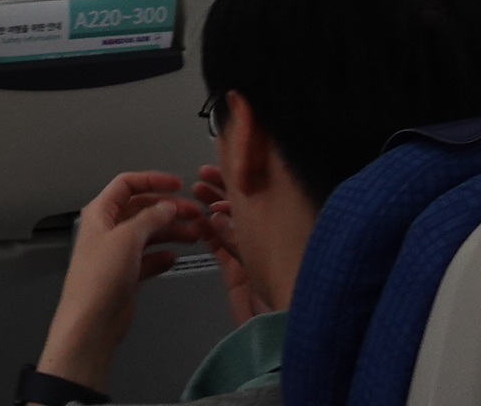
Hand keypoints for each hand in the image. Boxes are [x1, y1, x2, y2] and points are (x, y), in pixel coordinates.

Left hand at [34, 172, 210, 391]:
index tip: (177, 184)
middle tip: (193, 213)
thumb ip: (150, 217)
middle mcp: (107, 229)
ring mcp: (116, 252)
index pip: (127, 184)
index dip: (152, 180)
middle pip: (141, 209)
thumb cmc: (99, 278)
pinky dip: (161, 256)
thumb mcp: (128, 238)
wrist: (92, 321)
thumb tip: (166, 205)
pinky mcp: (125, 274)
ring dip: (170, 232)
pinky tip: (172, 257)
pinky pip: (148, 258)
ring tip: (193, 234)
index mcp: (100, 213)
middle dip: (168, 209)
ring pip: (148, 233)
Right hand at [193, 165, 268, 322]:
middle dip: (221, 186)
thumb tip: (227, 180)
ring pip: (230, 220)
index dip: (240, 169)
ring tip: (195, 194)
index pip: (262, 183)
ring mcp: (257, 250)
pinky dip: (208, 231)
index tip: (222, 157)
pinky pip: (222, 244)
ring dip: (210, 205)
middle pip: (243, 201)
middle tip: (202, 175)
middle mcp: (272, 230)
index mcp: (285, 214)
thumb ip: (237, 203)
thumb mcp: (258, 226)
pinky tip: (197, 221)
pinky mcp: (241, 270)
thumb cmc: (283, 274)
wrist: (278, 322)